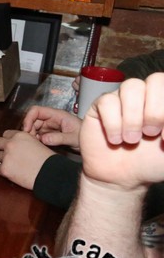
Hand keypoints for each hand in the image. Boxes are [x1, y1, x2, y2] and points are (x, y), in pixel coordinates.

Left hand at [0, 130, 55, 190]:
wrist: (50, 174)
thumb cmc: (48, 160)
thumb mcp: (37, 143)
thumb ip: (25, 141)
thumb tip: (17, 143)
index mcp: (20, 136)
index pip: (6, 134)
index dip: (9, 140)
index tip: (11, 145)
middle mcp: (11, 144)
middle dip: (1, 147)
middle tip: (8, 153)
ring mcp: (6, 156)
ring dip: (3, 159)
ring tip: (13, 164)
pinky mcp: (4, 169)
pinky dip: (3, 169)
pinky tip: (11, 171)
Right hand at [22, 105, 81, 149]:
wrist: (94, 144)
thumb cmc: (86, 137)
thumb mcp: (73, 138)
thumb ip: (58, 138)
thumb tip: (43, 139)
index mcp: (57, 115)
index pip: (36, 110)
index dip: (28, 118)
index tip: (26, 129)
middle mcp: (52, 119)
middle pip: (33, 119)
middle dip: (29, 129)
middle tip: (30, 140)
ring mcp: (50, 127)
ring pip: (34, 128)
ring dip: (31, 135)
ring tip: (34, 144)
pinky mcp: (50, 134)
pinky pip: (38, 135)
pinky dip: (35, 140)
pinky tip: (39, 145)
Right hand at [78, 74, 163, 191]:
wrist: (121, 178)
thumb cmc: (151, 163)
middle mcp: (147, 96)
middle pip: (156, 80)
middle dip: (155, 111)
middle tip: (150, 134)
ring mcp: (123, 99)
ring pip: (131, 86)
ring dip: (133, 117)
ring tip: (131, 139)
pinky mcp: (101, 106)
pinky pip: (107, 101)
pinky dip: (113, 123)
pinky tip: (115, 140)